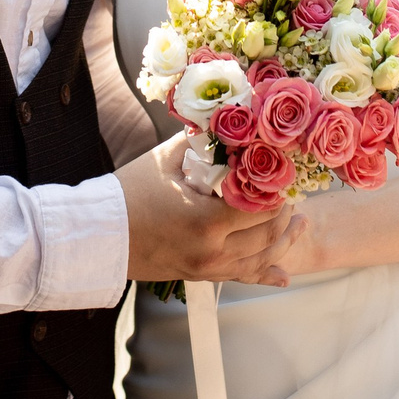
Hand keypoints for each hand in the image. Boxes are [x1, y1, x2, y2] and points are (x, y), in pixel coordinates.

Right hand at [120, 136, 301, 287]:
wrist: (97, 236)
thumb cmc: (128, 193)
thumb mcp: (165, 161)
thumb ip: (199, 142)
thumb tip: (224, 120)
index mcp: (206, 219)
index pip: (260, 205)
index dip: (277, 187)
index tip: (286, 171)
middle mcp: (212, 250)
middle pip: (267, 232)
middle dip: (284, 211)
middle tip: (291, 192)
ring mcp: (208, 267)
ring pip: (260, 258)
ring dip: (284, 240)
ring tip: (301, 223)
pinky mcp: (201, 276)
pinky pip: (242, 278)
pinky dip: (265, 276)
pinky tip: (284, 277)